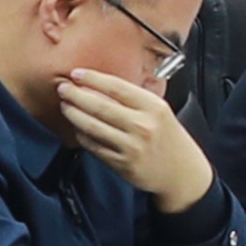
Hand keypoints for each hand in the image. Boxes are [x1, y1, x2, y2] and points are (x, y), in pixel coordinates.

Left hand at [55, 67, 215, 211]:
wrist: (182, 172)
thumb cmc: (169, 138)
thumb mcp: (160, 111)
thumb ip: (135, 99)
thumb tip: (99, 86)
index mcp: (153, 107)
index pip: (117, 87)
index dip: (93, 79)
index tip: (77, 74)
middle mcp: (143, 126)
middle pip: (100, 105)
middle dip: (76, 95)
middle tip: (63, 88)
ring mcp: (132, 146)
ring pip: (92, 126)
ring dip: (74, 114)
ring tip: (65, 105)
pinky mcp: (122, 164)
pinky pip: (94, 146)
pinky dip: (82, 135)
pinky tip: (77, 128)